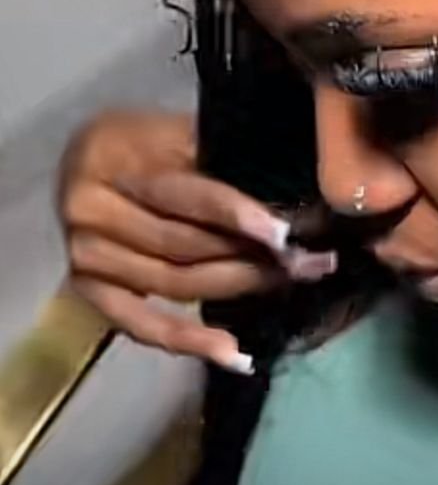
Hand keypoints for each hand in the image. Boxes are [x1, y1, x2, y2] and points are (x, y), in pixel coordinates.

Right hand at [57, 109, 334, 372]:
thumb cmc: (142, 139)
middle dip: (252, 255)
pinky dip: (190, 343)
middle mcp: (92, 209)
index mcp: (116, 157)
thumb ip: (218, 157)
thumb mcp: (175, 130)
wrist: (81, 159)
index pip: (185, 194)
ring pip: (175, 284)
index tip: (282, 233)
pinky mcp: (88, 291)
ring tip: (289, 284)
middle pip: (184, 244)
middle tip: (309, 260)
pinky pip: (142, 325)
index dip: (235, 215)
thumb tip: (287, 190)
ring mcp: (87, 255)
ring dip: (238, 288)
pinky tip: (235, 354)